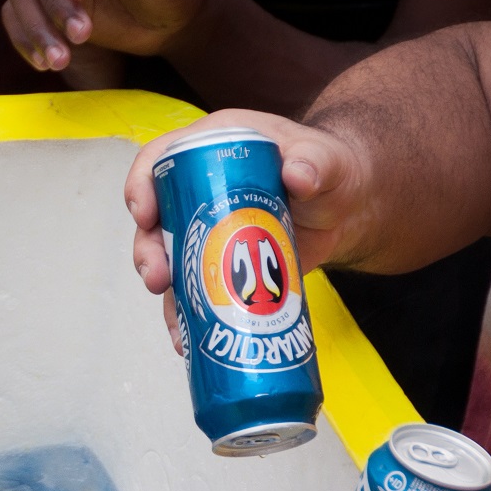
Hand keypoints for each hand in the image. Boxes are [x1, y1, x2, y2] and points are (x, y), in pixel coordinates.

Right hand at [123, 110, 368, 352]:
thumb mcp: (326, 159)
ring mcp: (206, 231)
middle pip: (156, 221)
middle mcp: (198, 192)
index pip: (162, 160)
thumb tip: (298, 175)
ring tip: (175, 321)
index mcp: (212, 151)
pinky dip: (188, 315)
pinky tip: (188, 339)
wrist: (348, 209)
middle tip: (158, 278)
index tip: (145, 215)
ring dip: (164, 292)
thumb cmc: (330, 170)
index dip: (142, 185)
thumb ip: (316, 161)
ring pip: (168, 261)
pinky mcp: (219, 265)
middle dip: (148, 252)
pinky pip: (193, 290)